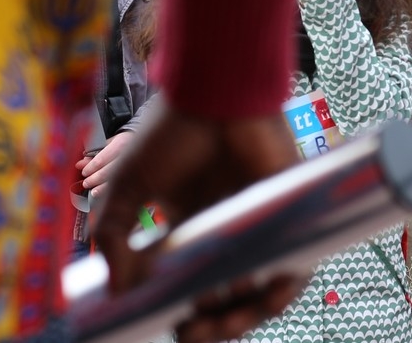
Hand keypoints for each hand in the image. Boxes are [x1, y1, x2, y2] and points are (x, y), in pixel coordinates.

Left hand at [80, 129, 135, 195]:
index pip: (101, 160)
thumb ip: (94, 154)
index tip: (84, 172)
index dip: (90, 168)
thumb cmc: (125, 143)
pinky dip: (115, 192)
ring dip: (103, 188)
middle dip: (94, 179)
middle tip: (86, 183)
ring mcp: (137, 166)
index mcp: (121, 144)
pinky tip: (108, 195)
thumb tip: (79, 164)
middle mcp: (130, 155)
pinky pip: (126, 187)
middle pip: (108, 172)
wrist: (149, 142)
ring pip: (117, 181)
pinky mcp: (141, 176)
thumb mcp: (110, 143)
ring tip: (93, 191)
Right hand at [89, 105, 305, 342]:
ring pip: (263, 285)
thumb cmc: (172, 132)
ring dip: (246, 314)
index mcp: (192, 228)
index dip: (184, 311)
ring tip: (222, 324)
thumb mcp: (127, 188)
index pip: (193, 284)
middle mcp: (229, 230)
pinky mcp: (292, 211)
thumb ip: (115, 235)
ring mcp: (261, 222)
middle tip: (192, 332)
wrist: (215, 93)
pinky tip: (263, 297)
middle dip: (214, 323)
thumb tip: (118, 292)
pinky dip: (284, 286)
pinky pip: (297, 260)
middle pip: (230, 294)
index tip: (172, 327)